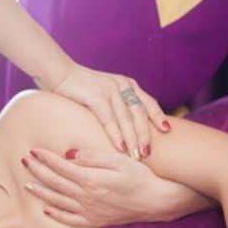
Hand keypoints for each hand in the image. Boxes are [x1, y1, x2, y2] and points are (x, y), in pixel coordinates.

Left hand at [22, 146, 179, 226]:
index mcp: (91, 179)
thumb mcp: (119, 160)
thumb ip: (93, 157)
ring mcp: (90, 211)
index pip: (61, 166)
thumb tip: (69, 155)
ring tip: (27, 184)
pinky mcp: (96, 220)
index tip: (34, 150)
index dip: (45, 158)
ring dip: (41, 191)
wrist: (157, 201)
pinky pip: (70, 220)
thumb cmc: (141, 176)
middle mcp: (86, 197)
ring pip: (58, 201)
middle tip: (24, 161)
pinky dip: (56, 215)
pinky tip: (47, 209)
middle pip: (55, 183)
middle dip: (37, 171)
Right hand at [52, 64, 170, 158]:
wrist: (59, 72)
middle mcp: (122, 85)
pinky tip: (120, 147)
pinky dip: (116, 134)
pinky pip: (109, 119)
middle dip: (145, 135)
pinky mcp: (96, 96)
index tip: (167, 131)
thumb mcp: (107, 92)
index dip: (158, 117)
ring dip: (132, 139)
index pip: (148, 102)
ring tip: (137, 155)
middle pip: (139, 113)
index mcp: (128, 84)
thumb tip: (131, 127)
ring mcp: (110, 90)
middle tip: (149, 153)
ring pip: (126, 118)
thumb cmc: (82, 88)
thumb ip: (119, 104)